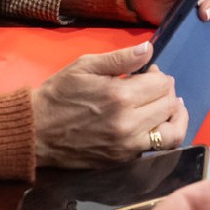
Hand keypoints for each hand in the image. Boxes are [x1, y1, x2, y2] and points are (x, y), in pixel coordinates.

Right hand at [32, 41, 187, 168]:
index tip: (147, 72)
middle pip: (169, 104)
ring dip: (175, 116)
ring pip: (172, 133)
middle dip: (166, 91)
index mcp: (120, 96)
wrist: (35, 132)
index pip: (161, 84)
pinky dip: (162, 134)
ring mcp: (127, 146)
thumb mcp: (85, 66)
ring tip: (170, 107)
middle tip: (154, 86)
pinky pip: (156, 149)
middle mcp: (129, 123)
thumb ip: (121, 58)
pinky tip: (156, 123)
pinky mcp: (122, 160)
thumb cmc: (58, 94)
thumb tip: (149, 50)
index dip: (158, 74)